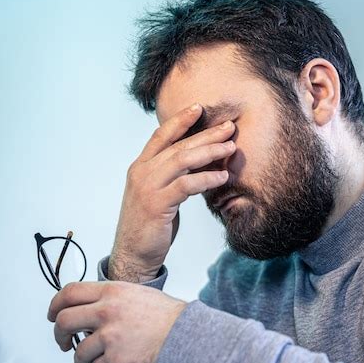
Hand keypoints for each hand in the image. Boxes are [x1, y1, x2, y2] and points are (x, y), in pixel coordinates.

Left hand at [47, 281, 186, 362]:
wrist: (188, 339)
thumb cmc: (168, 319)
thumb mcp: (138, 295)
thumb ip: (112, 299)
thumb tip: (90, 310)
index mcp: (112, 291)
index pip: (70, 293)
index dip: (55, 305)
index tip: (53, 315)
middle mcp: (107, 311)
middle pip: (64, 322)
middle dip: (59, 336)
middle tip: (63, 343)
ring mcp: (110, 337)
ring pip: (79, 352)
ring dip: (79, 362)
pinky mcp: (116, 361)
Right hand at [109, 103, 235, 281]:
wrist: (133, 255)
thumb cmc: (148, 226)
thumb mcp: (157, 194)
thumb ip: (170, 177)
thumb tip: (196, 164)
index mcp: (140, 167)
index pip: (161, 136)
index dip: (180, 120)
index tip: (199, 107)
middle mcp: (141, 173)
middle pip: (177, 145)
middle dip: (206, 134)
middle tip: (229, 127)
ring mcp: (147, 187)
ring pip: (182, 160)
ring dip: (209, 152)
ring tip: (230, 148)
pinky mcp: (157, 204)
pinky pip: (186, 185)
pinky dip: (206, 178)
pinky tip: (222, 176)